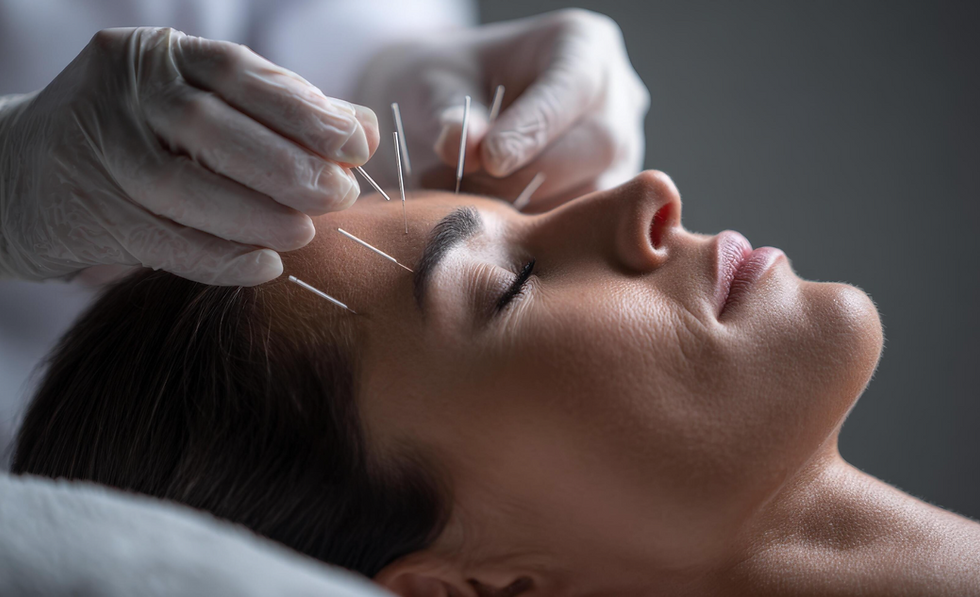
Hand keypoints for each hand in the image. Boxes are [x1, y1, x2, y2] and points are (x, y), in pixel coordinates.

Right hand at [0, 27, 378, 284]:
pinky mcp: (88, 214)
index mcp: (158, 56)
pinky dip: (220, 259)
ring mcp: (100, 153)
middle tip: (338, 196)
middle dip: (286, 165)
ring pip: (182, 187)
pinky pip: (162, 242)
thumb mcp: (200, 102)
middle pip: (209, 128)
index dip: (304, 110)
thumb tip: (363, 131)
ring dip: (256, 216)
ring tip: (305, 233)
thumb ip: (282, 112)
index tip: (355, 144)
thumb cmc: (141, 134)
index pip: (237, 72)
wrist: (23, 171)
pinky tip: (265, 266)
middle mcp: (122, 94)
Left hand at [355, 9, 648, 210]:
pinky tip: (492, 222)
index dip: (534, 128)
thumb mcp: (437, 82)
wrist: (457, 112)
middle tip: (462, 188)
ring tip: (465, 204)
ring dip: (527, 212)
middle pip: (596, 146)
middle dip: (526, 178)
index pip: (574, 86)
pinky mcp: (608, 193)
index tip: (490, 159)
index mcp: (585, 45)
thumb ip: (449, 112)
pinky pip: (584, 224)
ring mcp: (623, 148)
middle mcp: (617, 96)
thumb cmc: (452, 85)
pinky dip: (535, 232)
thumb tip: (460, 147)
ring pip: (595, 194)